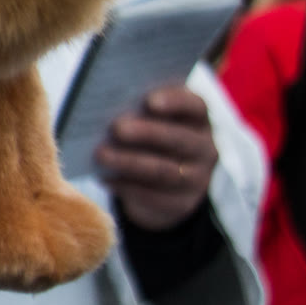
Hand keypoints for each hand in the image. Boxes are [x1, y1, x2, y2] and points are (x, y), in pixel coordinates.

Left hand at [95, 84, 217, 230]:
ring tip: (101, 154)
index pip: (195, 106)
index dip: (175, 102)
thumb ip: (136, 110)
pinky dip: (127, 187)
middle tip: (117, 128)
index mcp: (197, 119)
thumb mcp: (149, 121)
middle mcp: (204, 148)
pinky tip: (105, 178)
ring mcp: (197, 178)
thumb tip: (104, 104)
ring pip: (165, 171)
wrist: (162, 183)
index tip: (149, 100)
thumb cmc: (147, 138)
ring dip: (130, 162)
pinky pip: (155, 197)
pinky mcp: (182, 203)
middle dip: (147, 133)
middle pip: (179, 139)